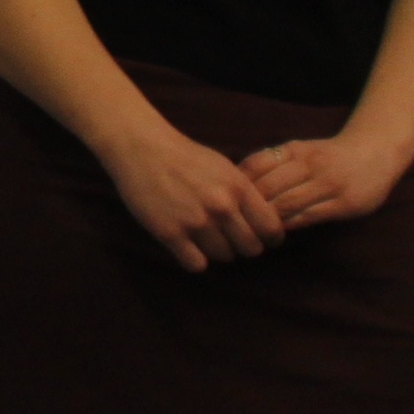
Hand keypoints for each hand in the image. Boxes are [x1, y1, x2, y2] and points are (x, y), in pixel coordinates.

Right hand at [93, 115, 287, 272]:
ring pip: (224, 257)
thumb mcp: (224, 168)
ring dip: (217, 252)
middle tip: (230, 239)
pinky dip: (195, 259)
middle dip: (243, 246)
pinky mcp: (170, 233)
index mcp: (239, 188)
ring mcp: (195, 222)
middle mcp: (222, 207)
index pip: (271, 229)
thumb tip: (263, 221)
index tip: (259, 237)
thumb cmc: (184, 156)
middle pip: (250, 248)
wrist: (141, 149)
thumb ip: (244, 194)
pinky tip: (188, 247)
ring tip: (206, 239)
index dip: (269, 237)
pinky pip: (196, 264)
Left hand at [244, 130, 413, 232]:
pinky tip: (276, 231)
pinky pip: (308, 217)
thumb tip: (234, 184)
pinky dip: (288, 225)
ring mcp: (329, 185)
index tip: (225, 197)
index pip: (256, 166)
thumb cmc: (329, 155)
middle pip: (267, 188)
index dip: (237, 184)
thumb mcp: (300, 150)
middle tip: (233, 221)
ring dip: (265, 220)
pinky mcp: (345, 204)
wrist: (377, 153)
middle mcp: (310, 165)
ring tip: (251, 230)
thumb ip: (272, 164)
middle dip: (247, 206)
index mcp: (295, 150)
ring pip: (286, 204)